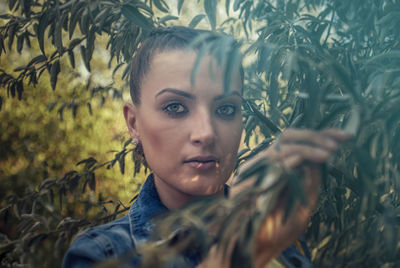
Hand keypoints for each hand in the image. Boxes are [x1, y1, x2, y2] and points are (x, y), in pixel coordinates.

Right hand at [233, 128, 350, 266]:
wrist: (257, 248)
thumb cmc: (280, 228)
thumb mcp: (304, 201)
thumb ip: (310, 179)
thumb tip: (321, 155)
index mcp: (278, 167)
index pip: (298, 143)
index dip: (321, 136)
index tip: (345, 136)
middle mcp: (265, 164)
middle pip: (288, 136)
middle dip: (315, 136)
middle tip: (337, 143)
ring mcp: (255, 168)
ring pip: (283, 145)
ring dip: (309, 146)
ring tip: (329, 152)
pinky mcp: (248, 176)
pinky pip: (272, 161)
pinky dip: (293, 157)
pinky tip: (311, 159)